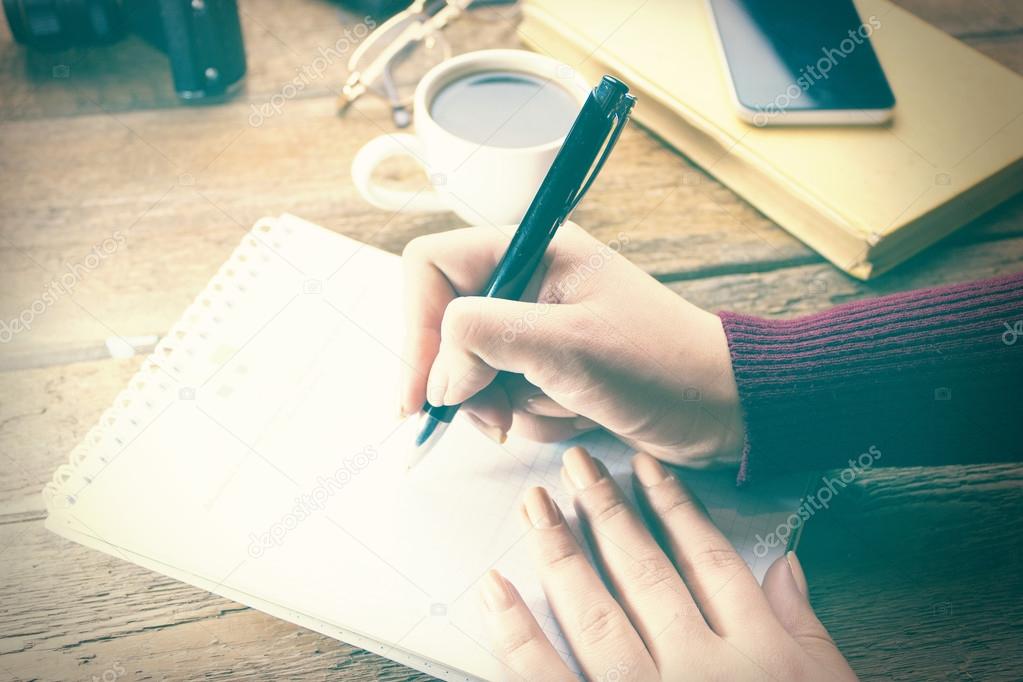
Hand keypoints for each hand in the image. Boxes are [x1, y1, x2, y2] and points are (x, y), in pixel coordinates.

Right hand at [400, 223, 742, 466]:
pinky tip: (577, 414)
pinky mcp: (551, 366)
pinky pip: (508, 396)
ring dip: (509, 404)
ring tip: (563, 408)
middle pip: (446, 327)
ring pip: (475, 370)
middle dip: (469, 381)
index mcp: (530, 250)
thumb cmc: (661, 365)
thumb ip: (484, 338)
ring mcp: (538, 327)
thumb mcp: (567, 344)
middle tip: (496, 417)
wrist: (722, 409)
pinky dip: (535, 416)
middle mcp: (527, 283)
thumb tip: (439, 374)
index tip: (423, 394)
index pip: (431, 268)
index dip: (416, 328)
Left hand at [480, 447, 856, 681]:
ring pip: (595, 611)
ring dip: (560, 551)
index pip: (708, 560)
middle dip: (607, 511)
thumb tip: (786, 562)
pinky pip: (547, 678)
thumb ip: (808, 630)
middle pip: (644, 573)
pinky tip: (494, 588)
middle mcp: (700, 668)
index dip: (676, 508)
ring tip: (534, 505)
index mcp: (758, 654)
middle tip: (576, 465)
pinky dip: (516, 632)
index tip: (646, 469)